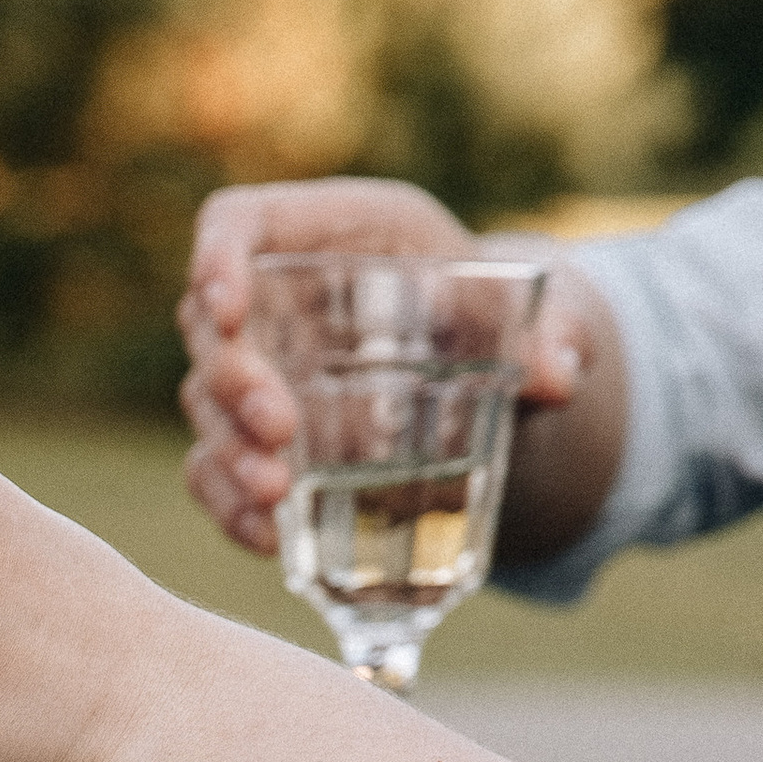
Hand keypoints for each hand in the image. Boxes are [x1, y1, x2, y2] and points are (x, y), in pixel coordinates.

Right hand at [178, 177, 601, 555]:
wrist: (483, 364)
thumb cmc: (496, 309)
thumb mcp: (532, 306)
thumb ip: (555, 332)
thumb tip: (556, 378)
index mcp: (332, 232)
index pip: (239, 222)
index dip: (215, 256)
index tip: (228, 308)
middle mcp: (277, 298)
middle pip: (209, 327)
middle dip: (234, 380)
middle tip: (280, 430)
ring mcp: (260, 370)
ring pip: (206, 404)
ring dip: (227, 451)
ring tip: (277, 494)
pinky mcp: (256, 435)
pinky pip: (214, 469)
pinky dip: (231, 506)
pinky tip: (268, 539)